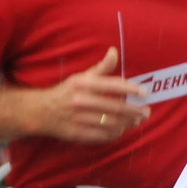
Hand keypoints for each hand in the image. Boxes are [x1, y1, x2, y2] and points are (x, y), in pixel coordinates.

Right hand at [30, 49, 148, 143]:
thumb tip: (114, 51)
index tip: (144, 93)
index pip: (112, 85)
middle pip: (114, 107)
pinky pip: (101, 136)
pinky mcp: (77, 133)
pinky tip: (121, 130)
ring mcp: (78, 119)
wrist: (40, 111)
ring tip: (137, 121)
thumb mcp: (81, 77)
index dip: (130, 89)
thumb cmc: (66, 92)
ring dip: (127, 123)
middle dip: (134, 111)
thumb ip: (101, 67)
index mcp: (83, 84)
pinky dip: (114, 134)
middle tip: (146, 112)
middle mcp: (81, 101)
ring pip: (110, 123)